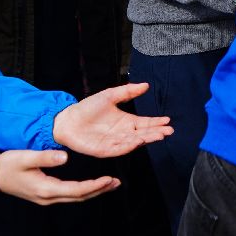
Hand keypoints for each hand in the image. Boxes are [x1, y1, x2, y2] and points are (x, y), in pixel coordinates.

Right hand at [0, 149, 120, 204]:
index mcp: (46, 189)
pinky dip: (82, 191)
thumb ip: (45, 157)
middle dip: (99, 190)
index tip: (109, 179)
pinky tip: (91, 186)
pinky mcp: (44, 195)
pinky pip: (68, 195)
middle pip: (79, 197)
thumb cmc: (8, 165)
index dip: (94, 185)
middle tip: (117, 182)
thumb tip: (65, 157)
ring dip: (93, 192)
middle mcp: (48, 197)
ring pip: (74, 198)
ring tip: (110, 184)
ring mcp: (46, 198)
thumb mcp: (25, 157)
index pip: (76, 190)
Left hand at [51, 83, 172, 157]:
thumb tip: (146, 85)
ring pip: (134, 142)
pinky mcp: (104, 150)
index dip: (156, 122)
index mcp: (125, 121)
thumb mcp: (110, 95)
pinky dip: (129, 146)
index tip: (167, 120)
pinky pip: (119, 149)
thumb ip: (128, 91)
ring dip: (147, 139)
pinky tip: (138, 141)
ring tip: (158, 135)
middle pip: (143, 134)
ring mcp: (114, 142)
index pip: (145, 123)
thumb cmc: (87, 108)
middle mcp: (122, 133)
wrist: (67, 120)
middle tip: (168, 130)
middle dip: (156, 132)